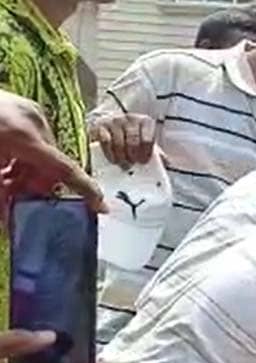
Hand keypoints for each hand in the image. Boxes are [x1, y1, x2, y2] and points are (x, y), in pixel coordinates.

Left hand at [0, 90, 101, 211]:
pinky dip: (19, 154)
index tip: (101, 207)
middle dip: (35, 183)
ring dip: (24, 170)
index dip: (85, 190)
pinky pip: (30, 136)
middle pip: (50, 163)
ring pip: (40, 151)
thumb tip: (6, 221)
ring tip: (4, 177)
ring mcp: (26, 109)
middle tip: (15, 196)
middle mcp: (33, 121)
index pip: (64, 168)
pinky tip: (3, 161)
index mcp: (24, 137)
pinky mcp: (18, 104)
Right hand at [90, 113, 156, 167]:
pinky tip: (114, 160)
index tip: (143, 161)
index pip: (148, 137)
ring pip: (119, 141)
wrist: (110, 126)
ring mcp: (114, 120)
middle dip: (133, 155)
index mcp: (145, 121)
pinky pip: (105, 141)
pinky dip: (110, 153)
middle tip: (133, 164)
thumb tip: (168, 163)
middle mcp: (130, 118)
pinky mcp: (100, 125)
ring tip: (124, 165)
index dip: (146, 151)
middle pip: (133, 140)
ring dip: (122, 156)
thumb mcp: (145, 141)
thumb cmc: (132, 137)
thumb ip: (156, 151)